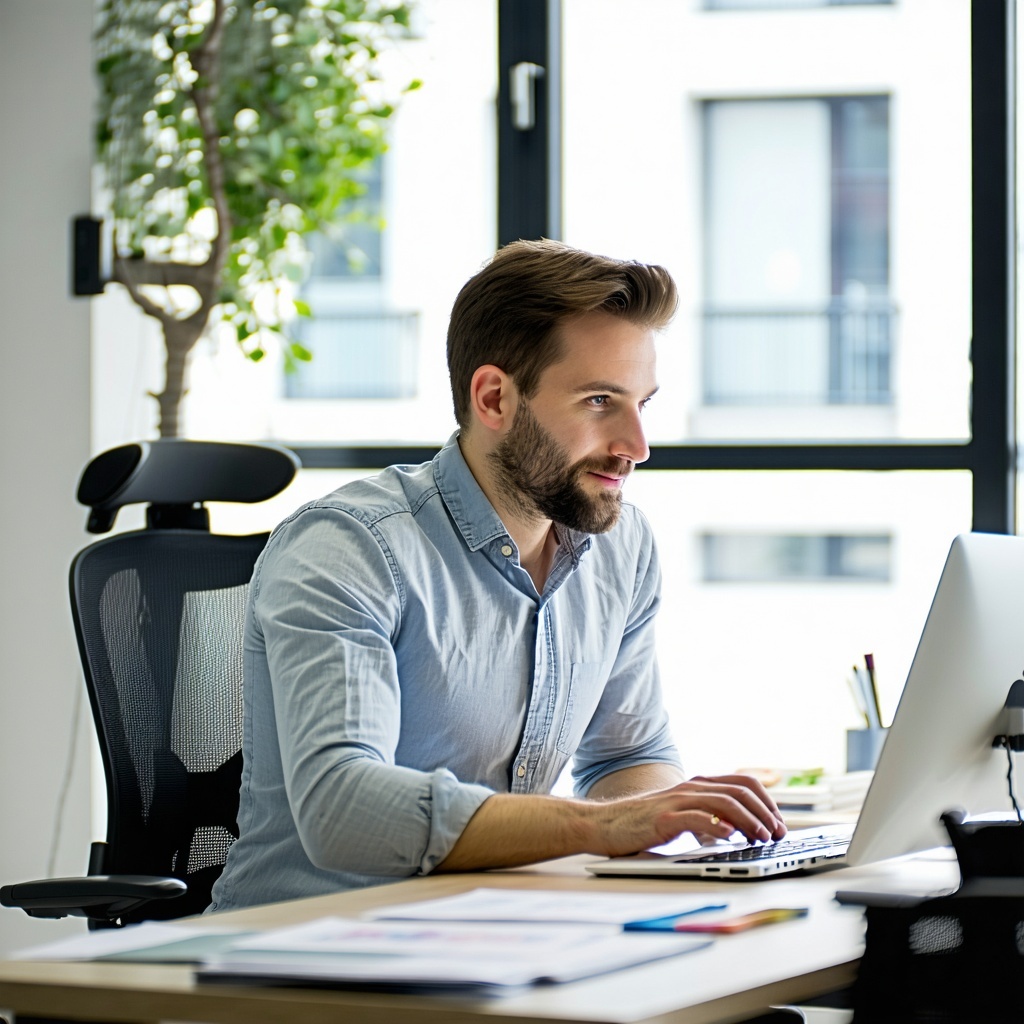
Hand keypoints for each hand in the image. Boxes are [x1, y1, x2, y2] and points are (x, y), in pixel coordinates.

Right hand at [586, 773, 786, 857]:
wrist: (605, 825)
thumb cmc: (643, 824)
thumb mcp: (682, 816)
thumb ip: (706, 817)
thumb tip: (738, 830)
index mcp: (698, 785)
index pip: (743, 783)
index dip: (767, 802)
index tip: (778, 823)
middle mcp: (691, 787)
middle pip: (740, 790)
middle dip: (765, 811)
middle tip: (777, 833)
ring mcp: (677, 800)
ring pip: (724, 802)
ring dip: (749, 820)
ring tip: (761, 837)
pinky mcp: (664, 818)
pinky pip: (696, 817)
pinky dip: (718, 826)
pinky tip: (729, 837)